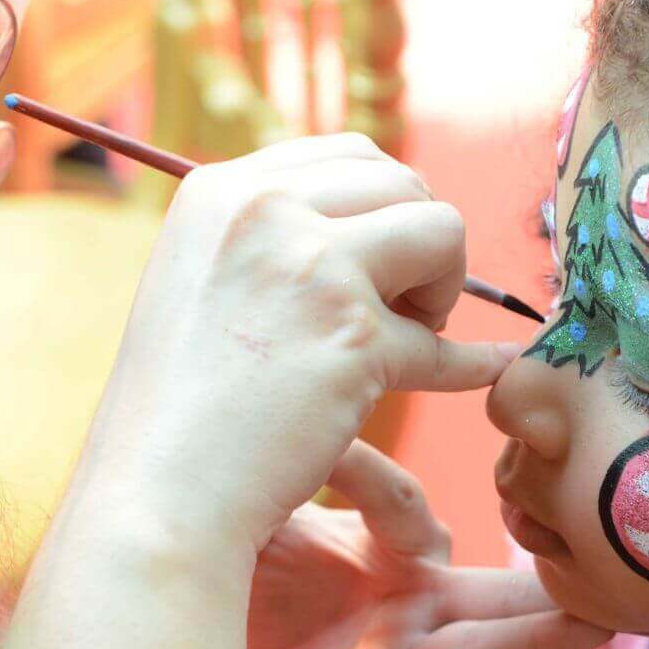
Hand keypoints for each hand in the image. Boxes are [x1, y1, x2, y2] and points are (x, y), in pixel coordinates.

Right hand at [70, 134, 519, 551]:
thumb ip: (269, 238)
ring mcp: (312, 267)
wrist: (159, 493)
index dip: (383, 209)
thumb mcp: (200, 282)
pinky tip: (489, 367)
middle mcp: (264, 209)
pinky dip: (472, 363)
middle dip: (418, 245)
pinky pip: (447, 344)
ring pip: (443, 231)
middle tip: (395, 309)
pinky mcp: (355, 337)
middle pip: (403, 183)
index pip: (348, 156)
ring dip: (442, 286)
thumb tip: (377, 213)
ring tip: (406, 339)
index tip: (378, 264)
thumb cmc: (180, 407)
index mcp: (221, 190)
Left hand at [246, 441, 611, 648]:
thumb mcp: (269, 519)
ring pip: (486, 645)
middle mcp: (408, 610)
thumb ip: (306, 470)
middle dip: (555, 584)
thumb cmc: (233, 593)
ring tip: (594, 622)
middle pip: (497, 593)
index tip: (334, 459)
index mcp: (388, 559)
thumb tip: (327, 406)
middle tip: (615, 559)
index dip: (385, 485)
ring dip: (540, 636)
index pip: (415, 514)